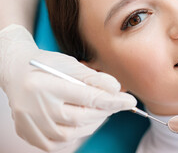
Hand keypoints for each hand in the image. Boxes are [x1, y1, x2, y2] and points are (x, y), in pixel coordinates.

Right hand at [0, 25, 136, 151]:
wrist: (17, 73)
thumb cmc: (47, 66)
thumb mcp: (70, 64)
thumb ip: (94, 77)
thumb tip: (117, 89)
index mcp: (46, 85)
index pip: (87, 97)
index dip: (113, 101)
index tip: (130, 102)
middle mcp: (36, 107)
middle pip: (81, 117)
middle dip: (104, 111)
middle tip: (115, 103)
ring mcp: (31, 124)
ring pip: (72, 133)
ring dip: (92, 123)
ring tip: (98, 110)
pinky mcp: (30, 134)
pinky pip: (59, 144)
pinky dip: (75, 134)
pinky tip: (80, 121)